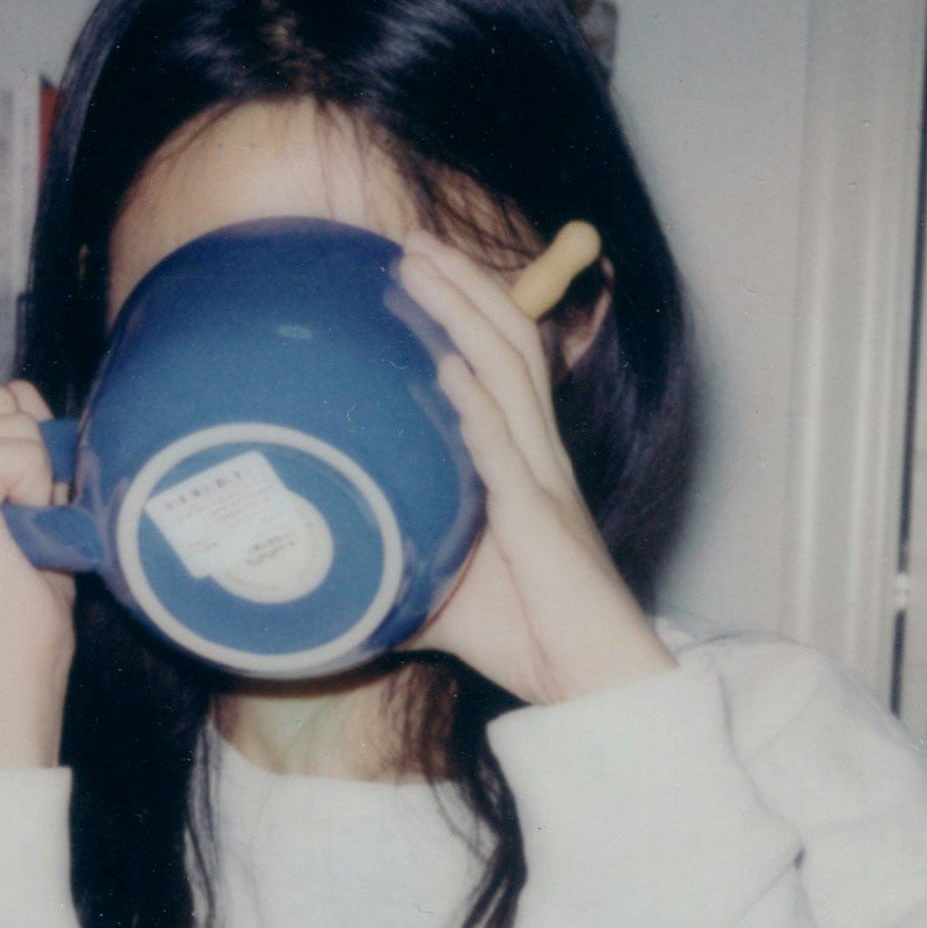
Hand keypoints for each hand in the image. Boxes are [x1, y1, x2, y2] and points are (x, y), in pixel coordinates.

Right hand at [0, 377, 75, 771]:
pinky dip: (38, 491)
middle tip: (14, 528)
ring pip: (14, 417)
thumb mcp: (12, 490)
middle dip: (31, 460)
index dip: (21, 452)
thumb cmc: (17, 590)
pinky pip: (22, 447)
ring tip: (11, 534)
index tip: (4, 517)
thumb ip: (8, 432)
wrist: (5, 663)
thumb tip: (21, 389)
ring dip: (36, 478)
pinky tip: (13, 536)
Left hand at [397, 241, 676, 706]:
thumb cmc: (529, 637)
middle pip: (509, 345)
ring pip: (507, 376)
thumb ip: (401, 568)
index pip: (505, 364)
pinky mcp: (540, 523)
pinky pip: (506, 452)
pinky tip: (448, 368)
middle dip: (463, 286)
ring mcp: (544, 484)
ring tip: (423, 270)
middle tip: (412, 242)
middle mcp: (540, 458)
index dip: (470, 310)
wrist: (590, 685)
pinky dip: (476, 406)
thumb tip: (335, 574)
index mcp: (526, 465)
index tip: (420, 270)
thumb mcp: (444, 594)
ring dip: (463, 317)